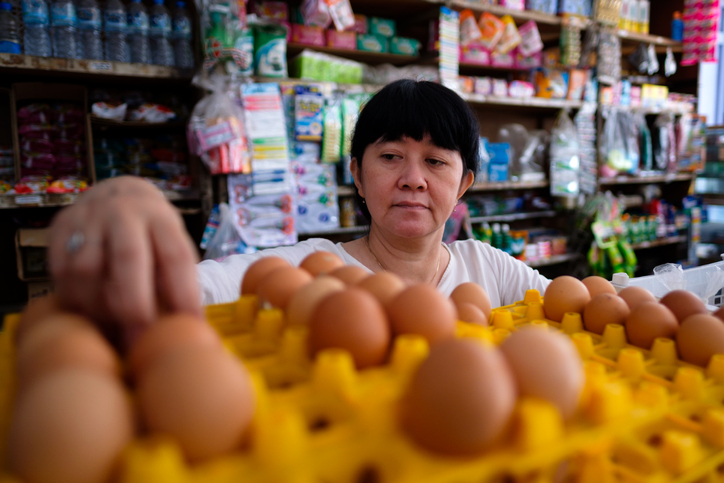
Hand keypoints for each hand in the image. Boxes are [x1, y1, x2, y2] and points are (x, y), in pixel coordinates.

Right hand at [49, 176, 201, 344]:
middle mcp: (126, 213)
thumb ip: (174, 280)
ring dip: (98, 306)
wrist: (116, 194)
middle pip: (129, 257)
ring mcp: (90, 217)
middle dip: (134, 305)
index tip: (188, 326)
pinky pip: (61, 270)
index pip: (177, 256)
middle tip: (137, 341)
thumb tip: (183, 327)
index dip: (184, 294)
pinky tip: (87, 310)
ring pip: (88, 269)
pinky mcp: (61, 226)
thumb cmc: (151, 235)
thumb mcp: (170, 246)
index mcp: (162, 219)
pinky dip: (74, 298)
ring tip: (111, 325)